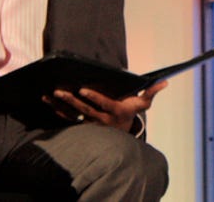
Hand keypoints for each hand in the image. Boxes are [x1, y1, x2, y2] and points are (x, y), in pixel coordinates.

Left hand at [44, 80, 166, 132]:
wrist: (121, 132)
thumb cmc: (131, 111)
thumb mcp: (143, 103)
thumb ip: (151, 92)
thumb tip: (165, 82)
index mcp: (115, 112)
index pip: (103, 104)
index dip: (93, 97)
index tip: (83, 89)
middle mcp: (101, 119)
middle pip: (85, 109)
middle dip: (72, 100)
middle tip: (60, 90)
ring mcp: (90, 122)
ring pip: (74, 114)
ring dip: (61, 105)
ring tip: (50, 95)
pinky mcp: (82, 123)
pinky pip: (67, 117)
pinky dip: (57, 110)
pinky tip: (48, 101)